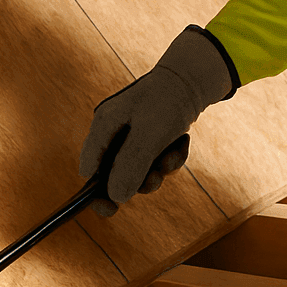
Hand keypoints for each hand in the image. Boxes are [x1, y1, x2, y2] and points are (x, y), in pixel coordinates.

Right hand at [79, 27, 233, 216]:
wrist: (196, 76)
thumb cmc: (168, 101)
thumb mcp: (149, 135)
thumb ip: (130, 166)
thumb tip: (115, 198)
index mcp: (104, 125)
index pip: (90, 167)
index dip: (96, 191)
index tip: (110, 209)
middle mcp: (114, 129)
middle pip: (116, 172)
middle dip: (139, 178)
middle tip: (156, 178)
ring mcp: (132, 132)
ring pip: (141, 167)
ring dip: (159, 168)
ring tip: (172, 155)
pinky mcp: (151, 133)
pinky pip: (156, 157)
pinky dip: (170, 155)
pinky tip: (182, 143)